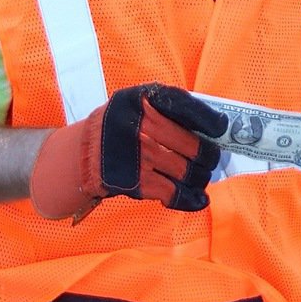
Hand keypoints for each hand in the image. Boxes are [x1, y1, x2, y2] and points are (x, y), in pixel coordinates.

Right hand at [30, 84, 227, 220]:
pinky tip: (199, 199)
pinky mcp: (137, 182)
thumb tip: (208, 127)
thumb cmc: (115, 127)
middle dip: (209, 156)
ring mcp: (142, 156)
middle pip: (194, 145)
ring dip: (200, 177)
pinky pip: (174, 193)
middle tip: (212, 159)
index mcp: (144, 102)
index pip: (187, 107)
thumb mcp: (133, 104)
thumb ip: (164, 108)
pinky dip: (191, 199)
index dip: (210, 120)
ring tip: (200, 176)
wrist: (80, 155)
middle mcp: (144, 127)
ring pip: (188, 171)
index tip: (221, 128)